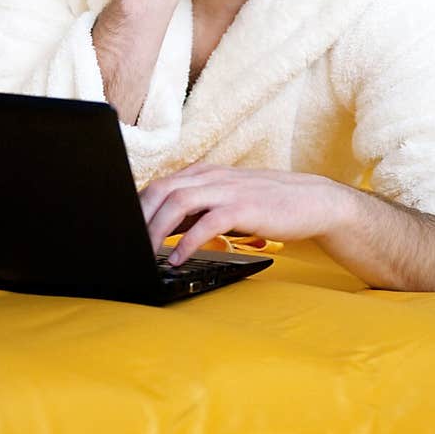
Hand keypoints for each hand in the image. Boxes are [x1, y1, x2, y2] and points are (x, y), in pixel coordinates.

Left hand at [140, 163, 352, 264]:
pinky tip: (177, 259)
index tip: (122, 230)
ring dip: (156, 230)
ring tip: (145, 253)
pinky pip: (207, 222)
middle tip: (126, 244)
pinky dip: (186, 242)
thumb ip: (196, 210)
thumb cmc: (266, 204)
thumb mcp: (225, 201)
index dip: (136, 206)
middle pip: (161, 190)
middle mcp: (212, 176)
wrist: (312, 201)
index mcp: (204, 173)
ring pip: (178, 202)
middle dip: (139, 217)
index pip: (159, 184)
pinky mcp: (244, 207)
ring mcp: (228, 189)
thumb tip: (160, 230)